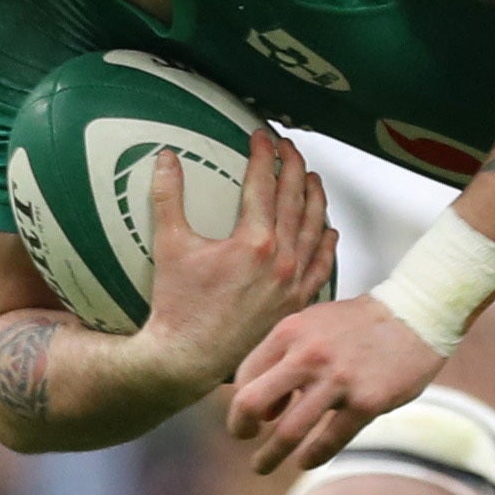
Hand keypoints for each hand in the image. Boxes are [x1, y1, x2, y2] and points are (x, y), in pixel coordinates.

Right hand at [138, 132, 336, 396]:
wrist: (189, 357)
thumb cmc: (178, 305)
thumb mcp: (169, 246)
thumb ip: (168, 197)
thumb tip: (166, 159)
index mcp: (253, 241)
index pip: (264, 184)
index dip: (263, 155)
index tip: (261, 136)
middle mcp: (281, 259)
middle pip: (295, 199)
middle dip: (293, 167)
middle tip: (288, 147)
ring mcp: (293, 282)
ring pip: (313, 229)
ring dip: (314, 198)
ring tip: (312, 177)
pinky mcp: (297, 302)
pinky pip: (321, 267)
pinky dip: (326, 244)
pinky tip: (327, 230)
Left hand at [227, 295, 443, 473]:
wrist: (415, 314)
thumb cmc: (358, 324)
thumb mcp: (313, 324)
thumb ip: (283, 356)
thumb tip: (264, 409)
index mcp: (290, 332)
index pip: (244, 376)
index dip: (241, 399)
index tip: (252, 414)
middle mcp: (308, 356)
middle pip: (252, 403)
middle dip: (240, 428)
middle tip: (243, 439)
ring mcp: (338, 381)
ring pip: (288, 431)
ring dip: (269, 455)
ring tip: (262, 465)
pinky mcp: (366, 402)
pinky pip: (329, 440)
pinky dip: (311, 457)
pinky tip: (305, 461)